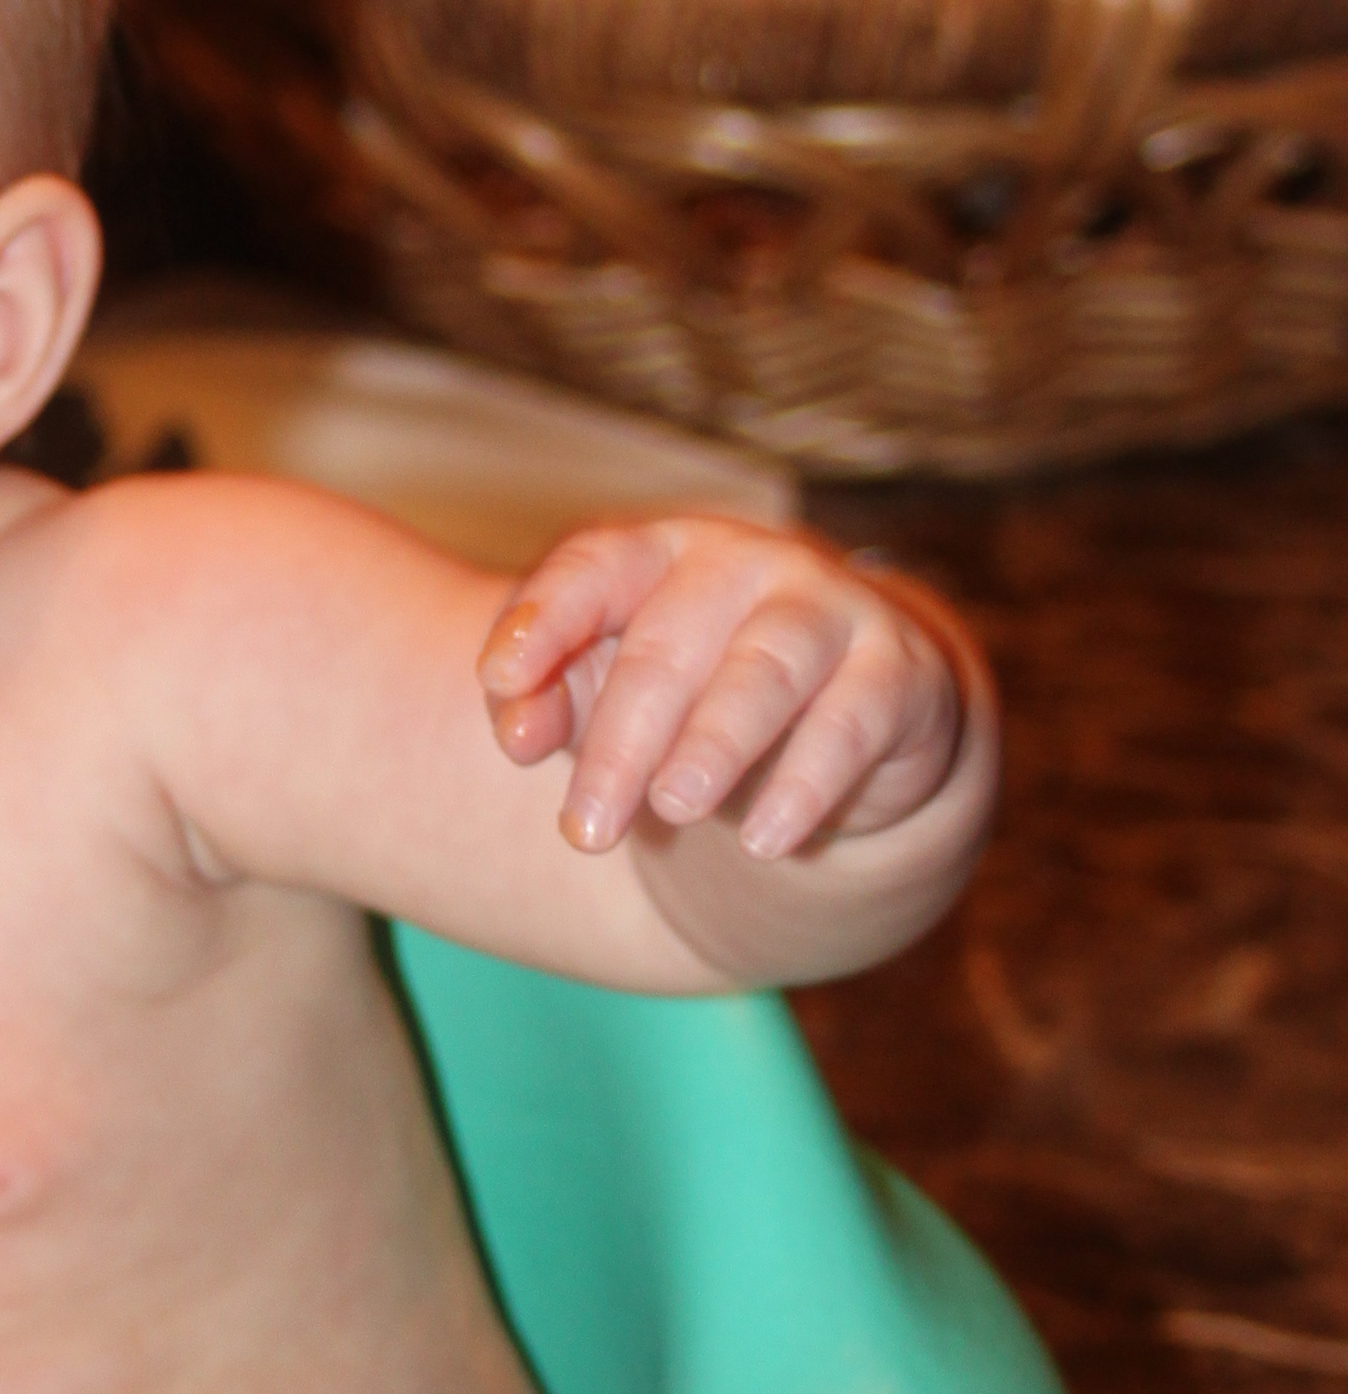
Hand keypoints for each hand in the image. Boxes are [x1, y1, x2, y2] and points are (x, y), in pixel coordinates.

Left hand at [477, 516, 975, 861]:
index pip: (592, 566)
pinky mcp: (896, 671)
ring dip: (715, 743)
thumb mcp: (610, 697)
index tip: (497, 680)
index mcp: (658, 554)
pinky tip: (764, 838)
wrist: (851, 720)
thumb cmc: (698, 697)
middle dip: (620, 742)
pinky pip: (853, 720)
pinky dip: (807, 781)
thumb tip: (517, 733)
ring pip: (765, 669)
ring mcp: (827, 609)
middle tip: (583, 832)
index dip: (544, 618)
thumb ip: (548, 703)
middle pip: (667, 645)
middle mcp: (743, 564)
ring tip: (673, 808)